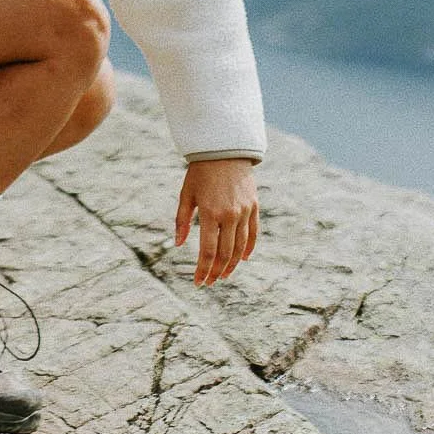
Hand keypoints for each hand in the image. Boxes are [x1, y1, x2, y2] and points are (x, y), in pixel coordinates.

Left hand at [173, 158, 258, 285]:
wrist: (224, 150)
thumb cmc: (200, 173)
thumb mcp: (186, 195)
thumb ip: (182, 221)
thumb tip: (178, 245)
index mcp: (210, 213)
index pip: (208, 252)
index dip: (203, 270)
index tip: (198, 282)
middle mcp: (230, 215)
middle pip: (225, 254)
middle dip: (217, 272)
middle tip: (210, 282)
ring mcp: (244, 212)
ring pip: (240, 247)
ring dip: (232, 264)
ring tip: (224, 275)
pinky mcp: (254, 207)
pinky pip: (253, 233)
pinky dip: (249, 248)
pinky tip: (243, 259)